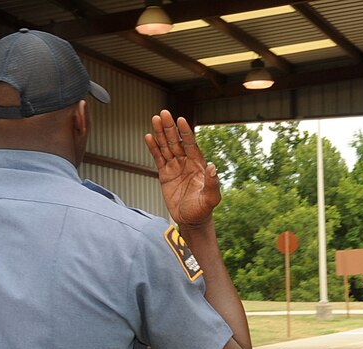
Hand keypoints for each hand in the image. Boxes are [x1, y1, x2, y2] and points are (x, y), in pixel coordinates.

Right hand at [144, 110, 219, 227]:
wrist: (191, 221)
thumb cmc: (203, 209)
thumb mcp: (211, 198)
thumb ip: (212, 183)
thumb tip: (213, 167)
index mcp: (198, 165)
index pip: (190, 144)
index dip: (185, 132)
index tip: (180, 120)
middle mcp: (186, 162)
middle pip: (176, 141)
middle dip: (170, 128)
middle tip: (163, 113)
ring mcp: (175, 167)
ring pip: (166, 147)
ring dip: (160, 134)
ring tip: (154, 119)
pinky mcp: (165, 174)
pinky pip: (158, 158)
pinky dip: (153, 148)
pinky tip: (148, 137)